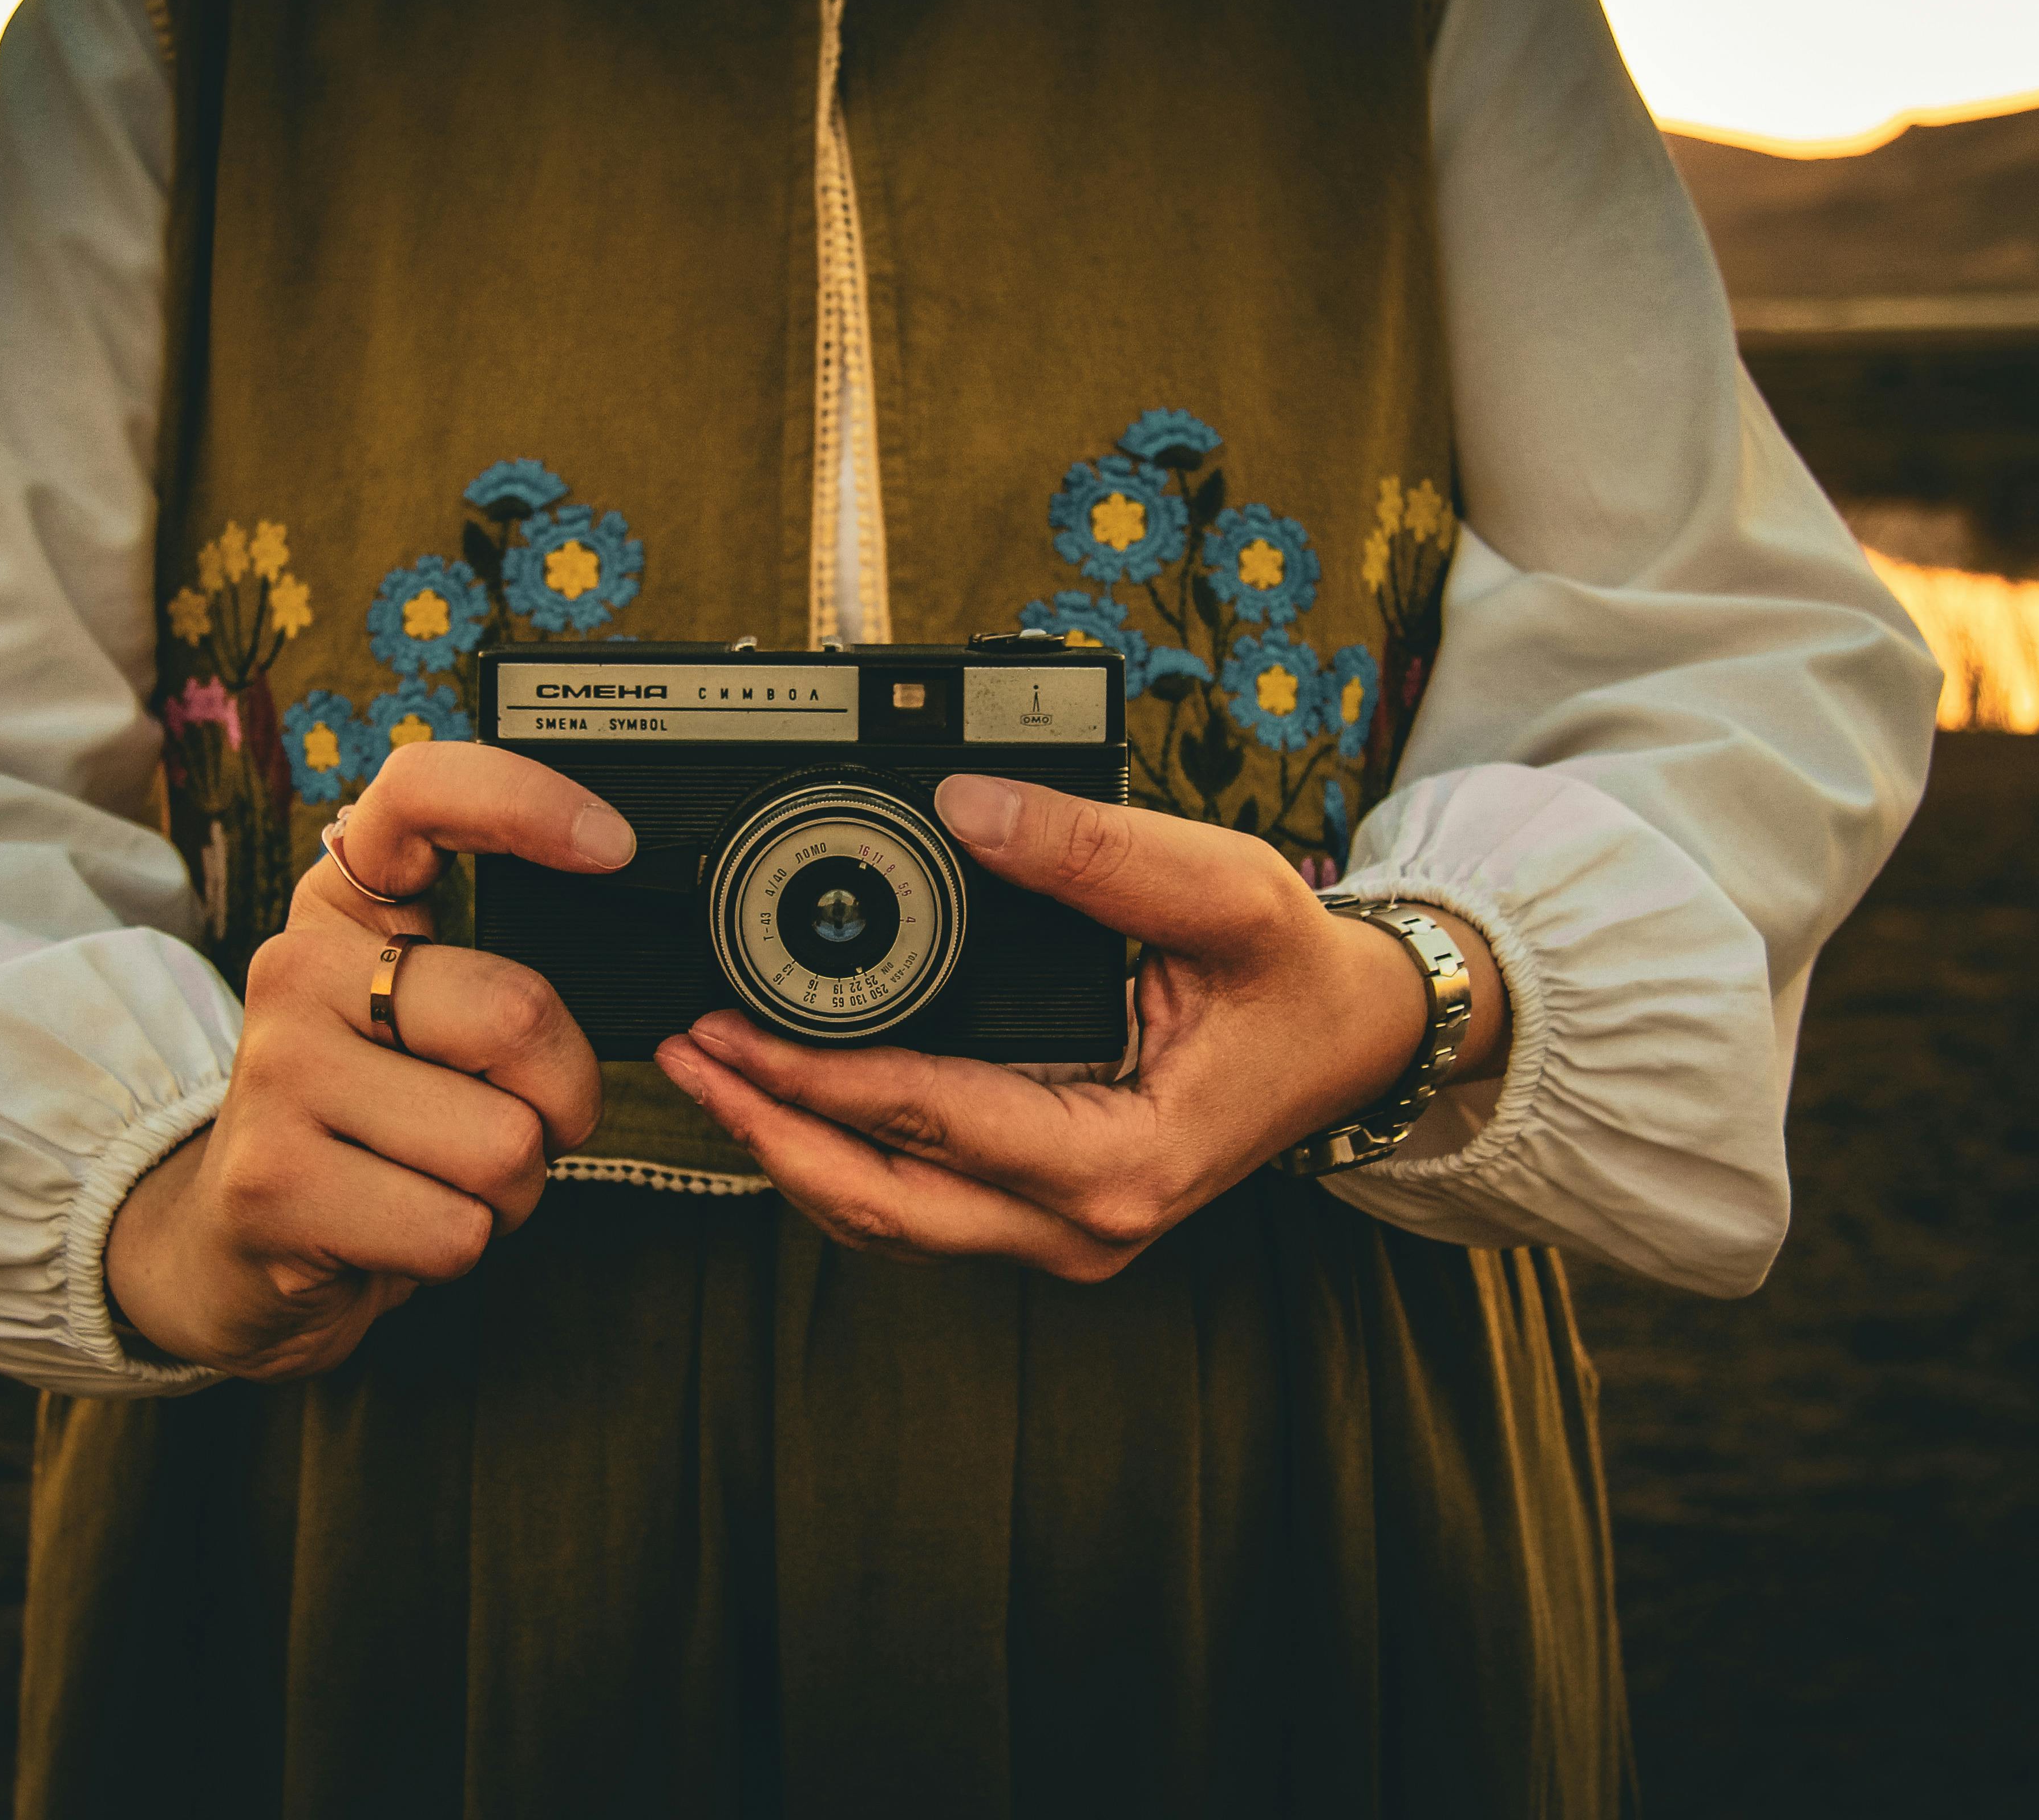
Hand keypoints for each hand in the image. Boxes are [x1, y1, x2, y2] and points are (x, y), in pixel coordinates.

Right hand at [104, 742, 632, 1378]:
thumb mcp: (413, 1019)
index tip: (612, 847)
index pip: (419, 794)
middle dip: (562, 1101)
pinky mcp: (273, 1186)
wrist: (237, 1249)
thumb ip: (487, 968)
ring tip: (442, 1181)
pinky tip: (405, 1229)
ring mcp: (276, 1075)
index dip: (526, 801)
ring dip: (514, 1190)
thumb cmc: (365, 1126)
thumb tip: (603, 930)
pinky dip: (467, 1245)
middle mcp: (295, 969)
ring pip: (505, 1144)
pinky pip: (458, 1229)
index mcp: (341, 908)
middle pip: (517, 1016)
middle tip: (511, 1123)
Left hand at [653, 774, 1507, 1281]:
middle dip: (768, 1128)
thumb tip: (968, 803)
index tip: (731, 1025)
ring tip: (709, 1073)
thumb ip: (1095, 849)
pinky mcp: (1045, 1218)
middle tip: (686, 1053)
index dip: (817, 1077)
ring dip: (791, 1152)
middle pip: (885, 1200)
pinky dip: (841, 1160)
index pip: (933, 1123)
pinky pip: (918, 1209)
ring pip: (889, 1221)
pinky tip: (785, 1105)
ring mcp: (1062, 1234)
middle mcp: (1087, 1224)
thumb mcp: (1222, 889)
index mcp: (1125, 1162)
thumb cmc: (1294, 975)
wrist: (1352, 1037)